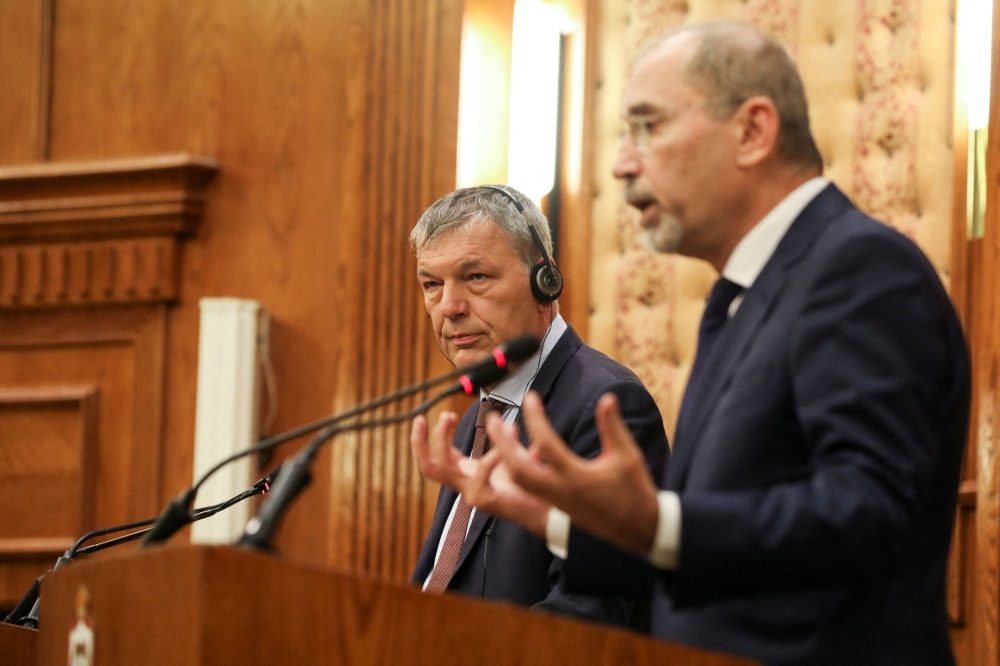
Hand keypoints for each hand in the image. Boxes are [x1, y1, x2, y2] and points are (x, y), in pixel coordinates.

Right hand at [410, 413, 550, 536]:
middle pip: (428, 467)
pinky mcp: (484, 500)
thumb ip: (508, 442)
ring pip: (441, 469)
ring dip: (440, 440)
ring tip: (448, 419)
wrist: (544, 510)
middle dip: (419, 442)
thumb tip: (508, 424)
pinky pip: (478, 476)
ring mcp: (471, 493)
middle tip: (421, 419)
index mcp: (467, 474)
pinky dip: (488, 458)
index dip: (429, 438)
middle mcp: (464, 484)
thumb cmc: (526, 487)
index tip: (438, 415)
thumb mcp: (513, 459)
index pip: (436, 459)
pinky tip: (500, 450)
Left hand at [487, 391, 660, 554]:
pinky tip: (519, 449)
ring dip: (503, 456)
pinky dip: (514, 468)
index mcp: (576, 478)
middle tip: (492, 418)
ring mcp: (553, 501)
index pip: (547, 444)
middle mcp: (559, 492)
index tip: (530, 396)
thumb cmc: (634, 492)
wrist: (638, 531)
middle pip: (516, 470)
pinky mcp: (553, 505)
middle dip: (500, 444)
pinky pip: (523, 488)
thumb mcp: (627, 456)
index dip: (535, 418)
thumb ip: (613, 426)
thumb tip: (607, 398)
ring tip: (502, 431)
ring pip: (516, 481)